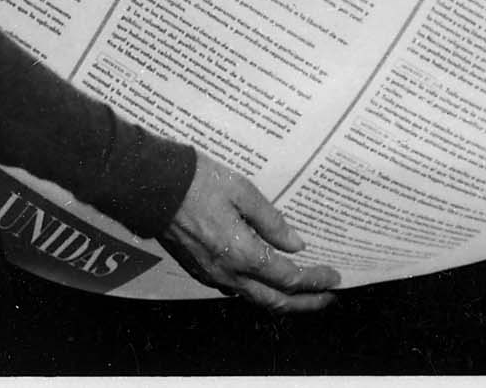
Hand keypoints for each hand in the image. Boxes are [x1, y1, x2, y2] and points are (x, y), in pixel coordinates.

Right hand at [161, 155, 340, 311]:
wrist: (153, 188)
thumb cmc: (197, 182)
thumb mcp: (242, 191)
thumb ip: (271, 221)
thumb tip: (295, 243)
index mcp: (243, 254)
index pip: (288, 278)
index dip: (314, 281)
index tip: (333, 277)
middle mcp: (228, 273)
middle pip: (274, 300)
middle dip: (305, 303)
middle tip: (327, 298)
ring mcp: (212, 275)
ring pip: (254, 299)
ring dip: (281, 300)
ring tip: (302, 294)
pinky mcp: (199, 270)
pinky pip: (234, 290)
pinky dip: (257, 291)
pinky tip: (265, 280)